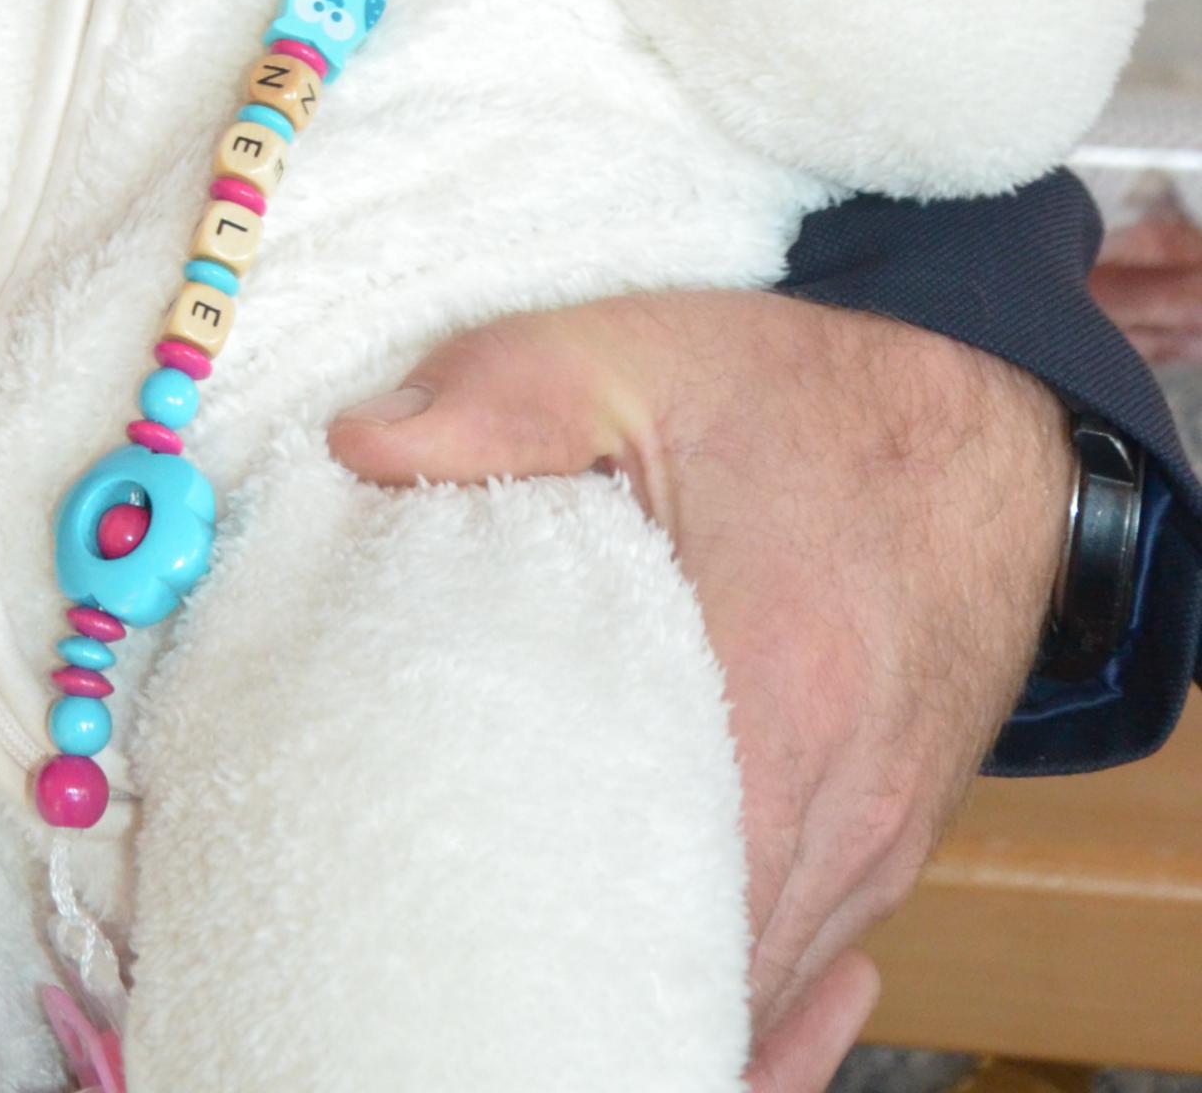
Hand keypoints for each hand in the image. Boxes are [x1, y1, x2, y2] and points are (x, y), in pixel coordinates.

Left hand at [328, 291, 1069, 1092]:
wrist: (989, 436)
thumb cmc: (805, 404)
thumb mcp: (634, 355)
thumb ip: (497, 396)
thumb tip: (360, 447)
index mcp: (774, 695)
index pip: (658, 915)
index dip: (549, 949)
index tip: (450, 922)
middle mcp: (841, 809)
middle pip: (704, 988)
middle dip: (581, 991)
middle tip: (461, 956)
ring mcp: (876, 848)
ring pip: (757, 995)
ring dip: (652, 990)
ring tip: (527, 966)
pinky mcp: (888, 853)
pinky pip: (801, 967)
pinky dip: (725, 982)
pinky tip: (646, 970)